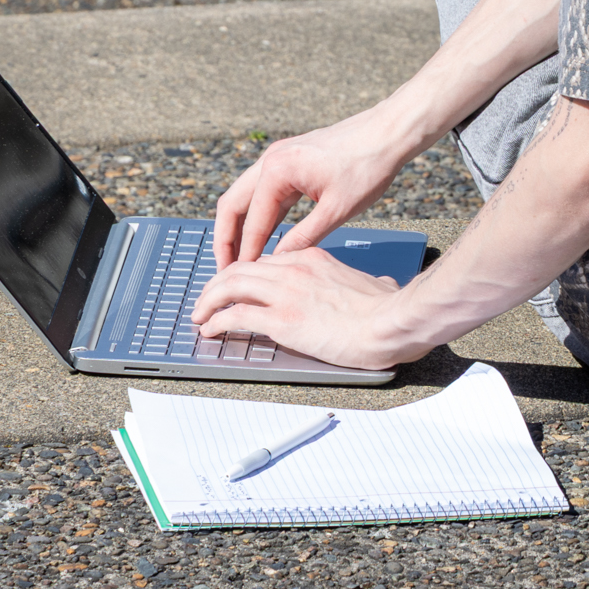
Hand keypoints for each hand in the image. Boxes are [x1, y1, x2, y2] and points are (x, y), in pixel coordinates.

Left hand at [192, 247, 411, 370]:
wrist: (390, 322)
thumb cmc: (387, 309)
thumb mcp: (375, 283)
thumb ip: (369, 282)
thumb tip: (381, 285)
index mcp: (312, 258)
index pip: (264, 260)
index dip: (242, 274)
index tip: (234, 287)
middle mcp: (293, 269)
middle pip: (240, 268)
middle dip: (216, 284)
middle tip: (205, 300)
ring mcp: (285, 293)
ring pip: (230, 287)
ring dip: (208, 301)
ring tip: (199, 315)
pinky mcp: (282, 320)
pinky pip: (236, 316)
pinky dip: (217, 322)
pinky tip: (210, 330)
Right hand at [212, 105, 418, 266]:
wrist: (388, 131)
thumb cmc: (368, 165)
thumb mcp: (337, 210)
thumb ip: (303, 238)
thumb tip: (278, 262)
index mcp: (277, 171)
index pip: (252, 223)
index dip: (246, 255)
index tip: (239, 279)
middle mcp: (270, 160)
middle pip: (232, 206)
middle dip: (226, 239)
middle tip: (224, 270)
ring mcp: (278, 157)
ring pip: (244, 196)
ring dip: (238, 226)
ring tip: (238, 256)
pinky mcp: (289, 159)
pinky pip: (263, 190)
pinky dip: (257, 213)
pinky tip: (263, 234)